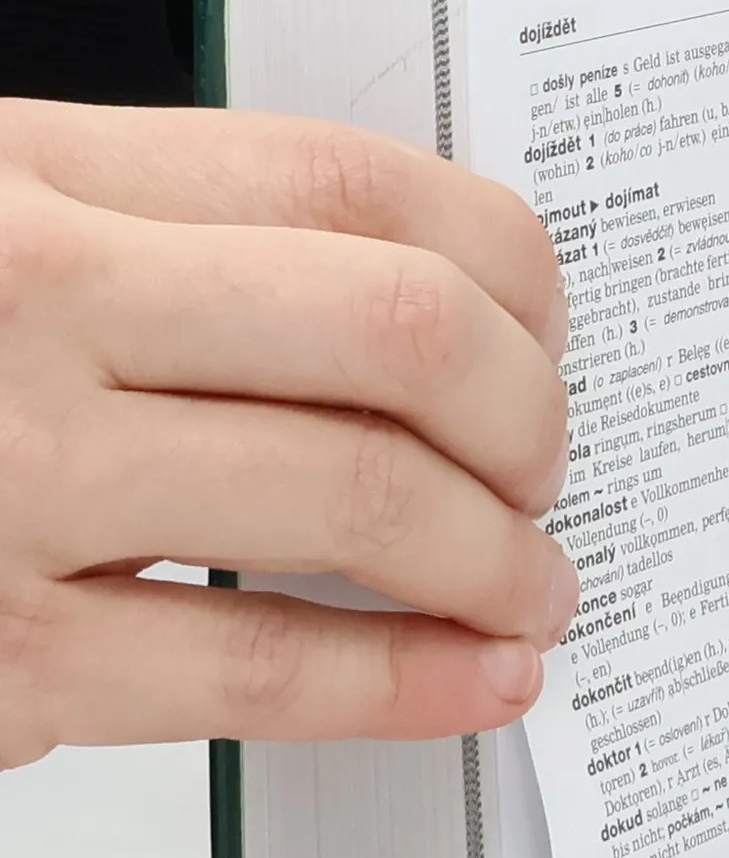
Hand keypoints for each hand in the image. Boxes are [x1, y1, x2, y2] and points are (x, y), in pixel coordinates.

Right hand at [0, 100, 576, 767]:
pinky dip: (405, 682)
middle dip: (526, 415)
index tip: (545, 336)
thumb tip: (422, 325)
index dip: (504, 268)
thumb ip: (163, 250)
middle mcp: (24, 298)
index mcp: (30, 174)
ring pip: (355, 495)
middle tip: (544, 473)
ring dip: (496, 557)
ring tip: (533, 589)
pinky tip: (477, 684)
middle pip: (395, 328)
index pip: (349, 182)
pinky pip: (255, 662)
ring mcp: (5, 474)